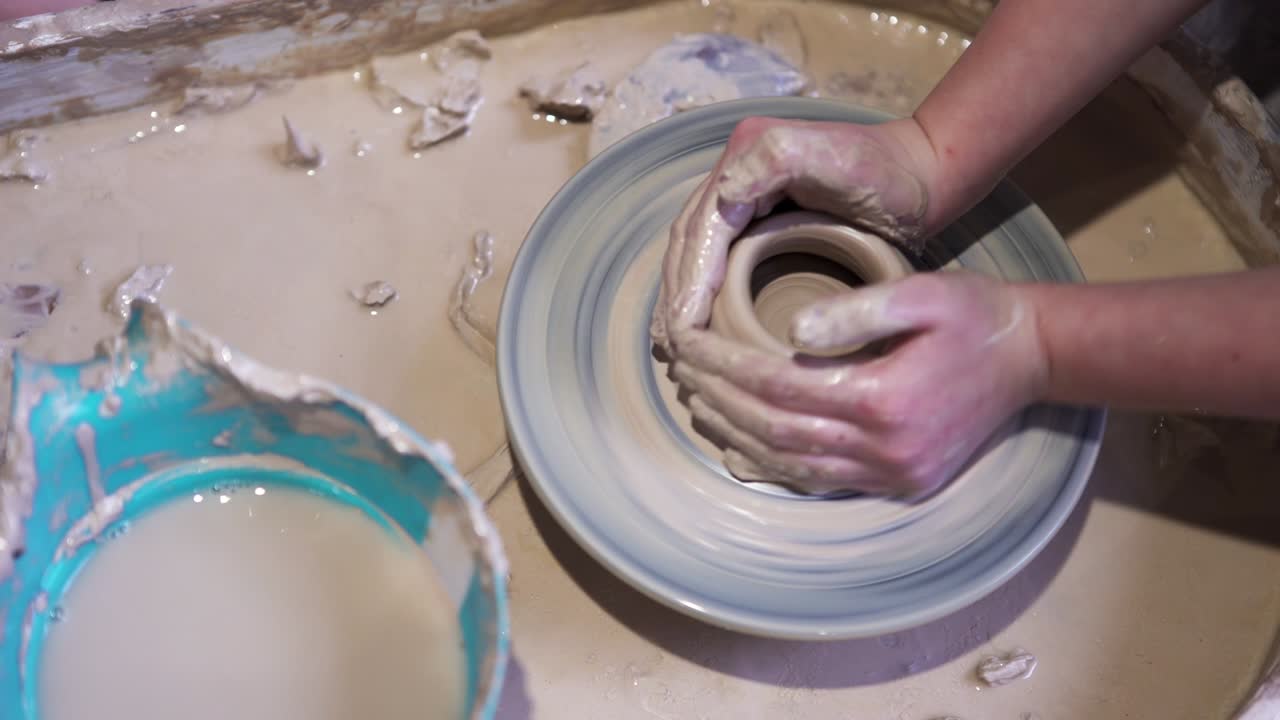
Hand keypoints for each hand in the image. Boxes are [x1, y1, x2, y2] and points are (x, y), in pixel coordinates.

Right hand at [651, 116, 937, 352]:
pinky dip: (699, 291)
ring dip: (680, 296)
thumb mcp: (841, 160)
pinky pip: (715, 256)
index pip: (704, 228)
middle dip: (677, 293)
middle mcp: (736, 171)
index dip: (690, 281)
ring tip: (673, 344)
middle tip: (671, 347)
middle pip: (690, 241)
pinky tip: (696, 324)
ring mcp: (744, 193)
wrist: (923, 174)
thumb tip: (725, 194)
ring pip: (696, 251)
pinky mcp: (756, 216)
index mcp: (746, 153)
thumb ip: (780, 160)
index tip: (684, 330)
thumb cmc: (890, 173)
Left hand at [670, 272, 1047, 497]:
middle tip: (680, 370)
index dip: (724, 365)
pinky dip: (773, 462)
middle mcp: (883, 449)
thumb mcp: (922, 293)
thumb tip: (791, 328)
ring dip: (736, 435)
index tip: (689, 343)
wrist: (1033, 357)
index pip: (776, 385)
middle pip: (773, 429)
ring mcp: (892, 474)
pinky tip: (741, 441)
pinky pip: (819, 480)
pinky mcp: (899, 483)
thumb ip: (856, 310)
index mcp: (882, 399)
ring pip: (790, 464)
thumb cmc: (974, 314)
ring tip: (697, 402)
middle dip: (718, 399)